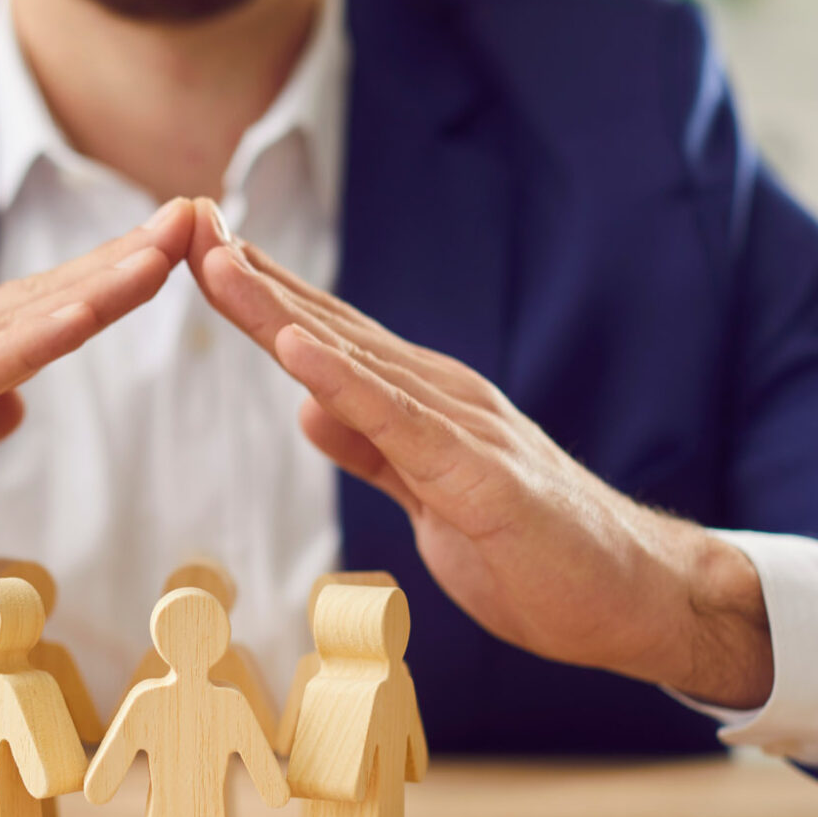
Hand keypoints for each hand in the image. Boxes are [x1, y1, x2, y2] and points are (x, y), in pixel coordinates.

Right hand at [0, 199, 195, 641]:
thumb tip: (14, 402)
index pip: (30, 318)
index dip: (105, 283)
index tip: (175, 251)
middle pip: (38, 298)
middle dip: (125, 257)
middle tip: (206, 208)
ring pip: (18, 318)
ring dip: (103, 278)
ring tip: (178, 238)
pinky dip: (40, 335)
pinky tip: (94, 311)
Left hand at [186, 200, 770, 707]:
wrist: (633, 596)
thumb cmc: (534, 551)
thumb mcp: (428, 497)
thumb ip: (373, 448)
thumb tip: (308, 408)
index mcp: (422, 403)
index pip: (324, 339)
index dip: (256, 295)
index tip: (194, 249)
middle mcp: (439, 396)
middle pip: (327, 328)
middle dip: (251, 277)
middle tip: (184, 220)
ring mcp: (462, 428)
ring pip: (354, 360)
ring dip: (281, 310)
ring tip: (219, 262)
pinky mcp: (478, 476)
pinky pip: (399, 424)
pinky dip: (344, 385)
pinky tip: (295, 353)